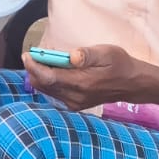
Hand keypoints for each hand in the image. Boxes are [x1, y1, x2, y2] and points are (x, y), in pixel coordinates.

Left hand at [21, 45, 138, 109]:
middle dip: (34, 70)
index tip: (27, 54)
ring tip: (43, 60)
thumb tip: (71, 56)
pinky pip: (54, 94)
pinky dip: (49, 82)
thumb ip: (87, 54)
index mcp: (80, 83)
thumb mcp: (107, 53)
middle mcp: (74, 97)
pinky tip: (54, 70)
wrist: (132, 84)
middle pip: (42, 85)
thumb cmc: (119, 64)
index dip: (33, 66)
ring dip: (40, 76)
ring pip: (46, 91)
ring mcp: (74, 103)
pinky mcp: (75, 105)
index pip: (48, 77)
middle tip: (35, 54)